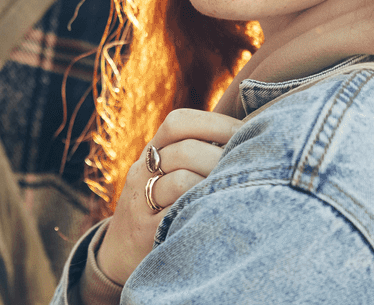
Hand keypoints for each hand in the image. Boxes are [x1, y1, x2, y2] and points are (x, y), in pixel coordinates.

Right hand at [97, 108, 241, 284]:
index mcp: (152, 152)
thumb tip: (251, 134)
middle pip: (184, 150)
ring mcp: (141, 202)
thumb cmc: (159, 206)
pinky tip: (221, 212)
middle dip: (224, 156)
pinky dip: (202, 210)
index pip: (178, 122)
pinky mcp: (146, 232)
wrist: (120, 250)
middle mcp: (142, 172)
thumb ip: (197, 154)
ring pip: (182, 181)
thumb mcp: (166, 174)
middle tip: (252, 166)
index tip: (248, 131)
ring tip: (239, 190)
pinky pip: (177, 215)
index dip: (216, 123)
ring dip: (215, 185)